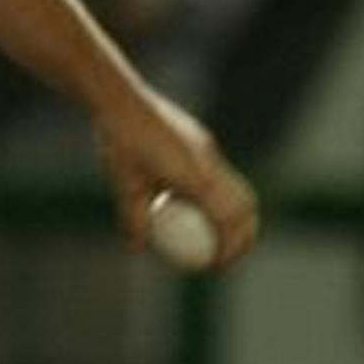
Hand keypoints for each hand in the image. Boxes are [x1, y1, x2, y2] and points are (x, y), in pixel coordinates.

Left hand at [93, 89, 258, 269]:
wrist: (120, 97)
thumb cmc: (118, 140)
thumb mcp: (123, 183)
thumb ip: (134, 218)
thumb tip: (137, 251)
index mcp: (196, 176)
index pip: (229, 220)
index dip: (230, 247)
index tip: (218, 266)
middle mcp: (209, 162)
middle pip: (245, 206)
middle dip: (244, 235)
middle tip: (227, 259)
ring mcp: (208, 150)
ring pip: (238, 190)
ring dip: (235, 217)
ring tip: (217, 239)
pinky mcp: (201, 141)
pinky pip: (221, 176)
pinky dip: (219, 198)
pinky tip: (195, 208)